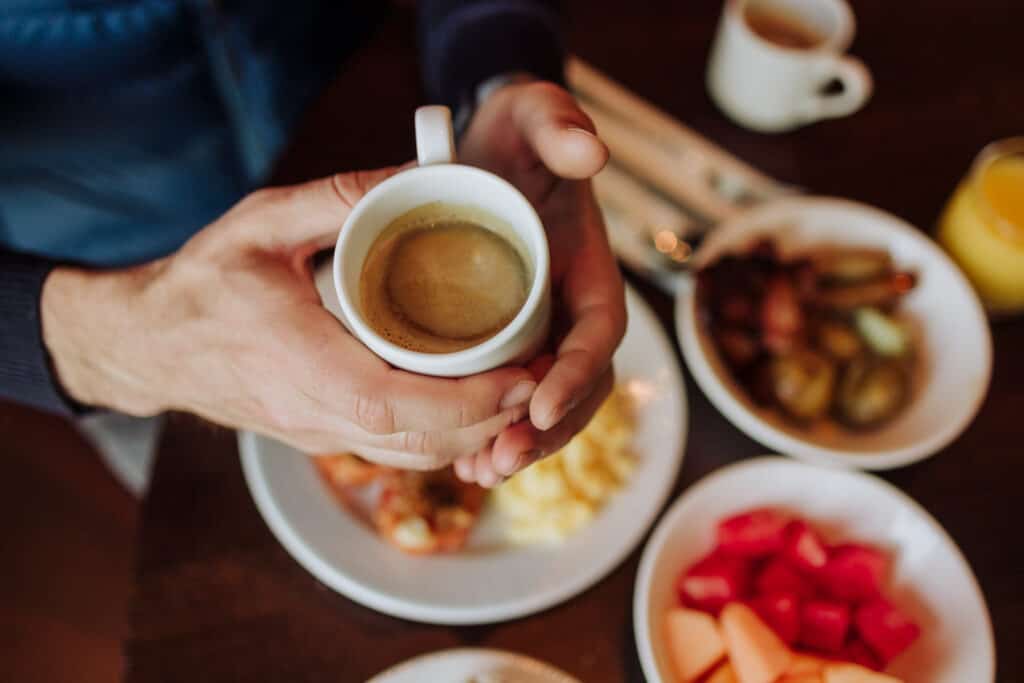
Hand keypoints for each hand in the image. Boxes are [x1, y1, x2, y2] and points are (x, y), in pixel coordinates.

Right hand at [41, 170, 538, 469]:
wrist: (148, 344)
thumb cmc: (201, 283)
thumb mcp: (261, 223)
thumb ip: (337, 199)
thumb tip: (418, 177)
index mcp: (296, 358)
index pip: (391, 404)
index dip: (464, 403)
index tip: (521, 376)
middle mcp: (311, 410)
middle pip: (416, 442)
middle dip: (491, 420)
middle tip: (543, 376)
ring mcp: (316, 433)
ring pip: (410, 455)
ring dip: (474, 434)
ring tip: (521, 388)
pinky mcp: (321, 436)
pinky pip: (394, 450)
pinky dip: (443, 436)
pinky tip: (474, 402)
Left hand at [453, 81, 626, 485]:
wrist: (488, 151)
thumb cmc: (514, 135)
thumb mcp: (533, 116)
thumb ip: (558, 124)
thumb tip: (589, 150)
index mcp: (588, 268)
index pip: (598, 332)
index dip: (575, 374)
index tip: (539, 408)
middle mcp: (572, 310)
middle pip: (580, 386)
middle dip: (548, 431)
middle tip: (501, 461)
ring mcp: (544, 331)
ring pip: (548, 404)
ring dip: (522, 445)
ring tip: (480, 474)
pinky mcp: (510, 342)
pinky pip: (514, 398)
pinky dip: (497, 432)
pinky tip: (465, 461)